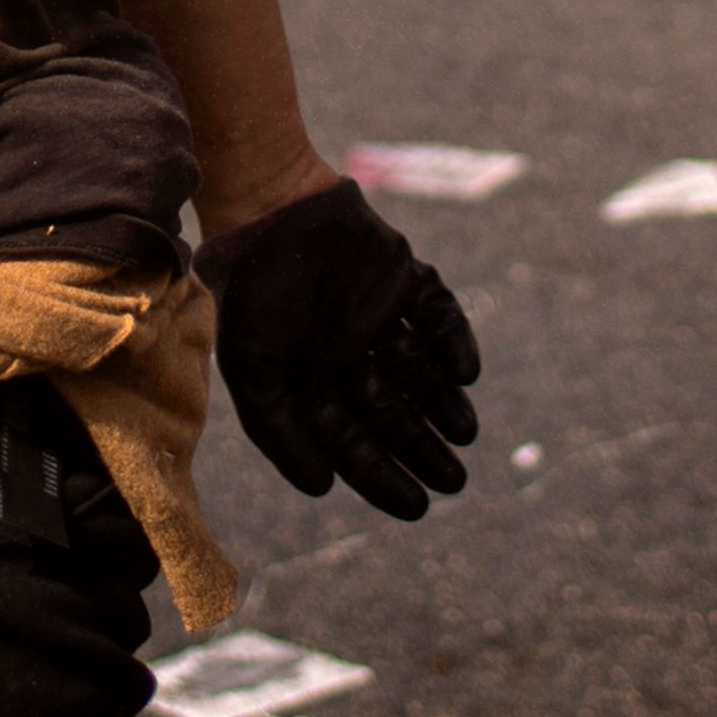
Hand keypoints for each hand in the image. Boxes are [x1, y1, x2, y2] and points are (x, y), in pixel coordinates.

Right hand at [197, 178, 480, 517]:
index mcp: (312, 385)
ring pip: (423, 374)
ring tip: (464, 433)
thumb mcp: (253, 372)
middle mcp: (349, 358)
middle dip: (424, 451)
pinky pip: (440, 317)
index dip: (384, 479)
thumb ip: (280, 433)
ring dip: (445, 406)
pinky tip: (465, 375)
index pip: (354, 445)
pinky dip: (455, 343)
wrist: (267, 207)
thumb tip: (321, 489)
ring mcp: (379, 318)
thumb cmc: (251, 293)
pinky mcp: (405, 280)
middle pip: (396, 416)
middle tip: (454, 482)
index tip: (417, 508)